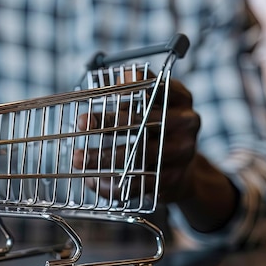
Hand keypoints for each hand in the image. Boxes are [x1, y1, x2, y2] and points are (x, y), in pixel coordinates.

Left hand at [72, 70, 238, 231]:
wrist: (182, 171)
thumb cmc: (155, 128)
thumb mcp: (149, 103)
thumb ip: (132, 89)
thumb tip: (109, 81)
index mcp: (180, 97)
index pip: (155, 87)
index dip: (128, 89)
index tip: (101, 92)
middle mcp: (187, 122)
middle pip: (145, 121)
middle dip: (109, 122)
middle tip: (81, 123)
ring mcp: (184, 152)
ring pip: (139, 155)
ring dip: (103, 157)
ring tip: (78, 158)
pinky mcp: (175, 179)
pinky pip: (140, 183)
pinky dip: (113, 184)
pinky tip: (93, 181)